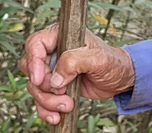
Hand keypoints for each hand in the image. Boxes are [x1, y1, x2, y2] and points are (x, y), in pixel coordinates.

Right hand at [18, 25, 135, 124]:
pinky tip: (56, 116)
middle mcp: (55, 51)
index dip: (34, 62)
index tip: (40, 80)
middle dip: (43, 87)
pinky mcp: (56, 85)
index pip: (35, 43)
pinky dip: (46, 109)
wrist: (120, 80)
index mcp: (63, 36)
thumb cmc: (114, 63)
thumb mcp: (99, 59)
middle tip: (61, 93)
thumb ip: (76, 61)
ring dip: (47, 101)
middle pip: (30, 68)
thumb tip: (55, 78)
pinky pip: (41, 98)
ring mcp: (53, 69)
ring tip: (67, 105)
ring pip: (35, 86)